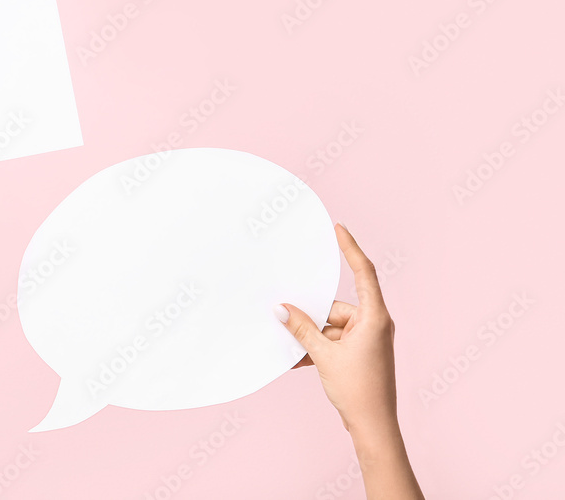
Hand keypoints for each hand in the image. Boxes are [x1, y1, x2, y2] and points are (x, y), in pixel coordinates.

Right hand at [276, 224, 397, 437]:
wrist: (373, 427)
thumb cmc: (359, 390)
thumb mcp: (323, 355)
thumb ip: (301, 329)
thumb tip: (281, 308)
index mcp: (374, 317)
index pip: (364, 272)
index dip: (350, 248)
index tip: (339, 228)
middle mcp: (374, 324)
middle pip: (336, 306)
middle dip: (312, 316)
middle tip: (287, 314)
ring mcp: (368, 339)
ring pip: (331, 326)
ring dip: (312, 337)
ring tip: (293, 349)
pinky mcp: (361, 353)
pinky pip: (334, 341)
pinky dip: (318, 349)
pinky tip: (298, 360)